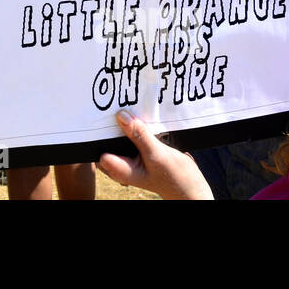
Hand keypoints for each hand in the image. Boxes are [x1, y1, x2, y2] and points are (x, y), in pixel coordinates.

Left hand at [96, 110, 213, 199]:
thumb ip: (139, 135)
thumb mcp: (158, 154)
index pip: (97, 146)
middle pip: (106, 139)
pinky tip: (137, 114)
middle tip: (113, 102)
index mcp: (119, 169)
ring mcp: (129, 158)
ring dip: (123, 123)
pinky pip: (130, 135)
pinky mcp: (138, 151)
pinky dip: (133, 126)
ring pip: (118, 136)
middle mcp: (120, 163)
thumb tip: (121, 116)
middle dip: (109, 123)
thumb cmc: (176, 177)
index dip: (97, 129)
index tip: (101, 111)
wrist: (192, 187)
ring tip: (125, 103)